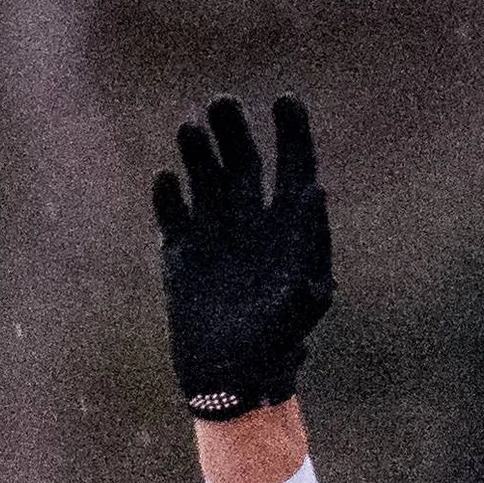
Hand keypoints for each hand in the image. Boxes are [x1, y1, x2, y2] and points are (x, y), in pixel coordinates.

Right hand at [153, 94, 330, 420]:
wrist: (230, 381)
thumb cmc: (275, 347)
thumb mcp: (302, 302)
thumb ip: (311, 248)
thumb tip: (316, 191)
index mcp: (287, 228)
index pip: (294, 166)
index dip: (293, 131)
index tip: (285, 100)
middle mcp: (251, 222)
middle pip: (244, 162)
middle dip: (234, 130)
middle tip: (222, 103)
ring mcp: (214, 233)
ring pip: (206, 178)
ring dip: (199, 151)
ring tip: (191, 128)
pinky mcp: (180, 253)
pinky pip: (172, 214)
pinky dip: (168, 196)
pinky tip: (167, 179)